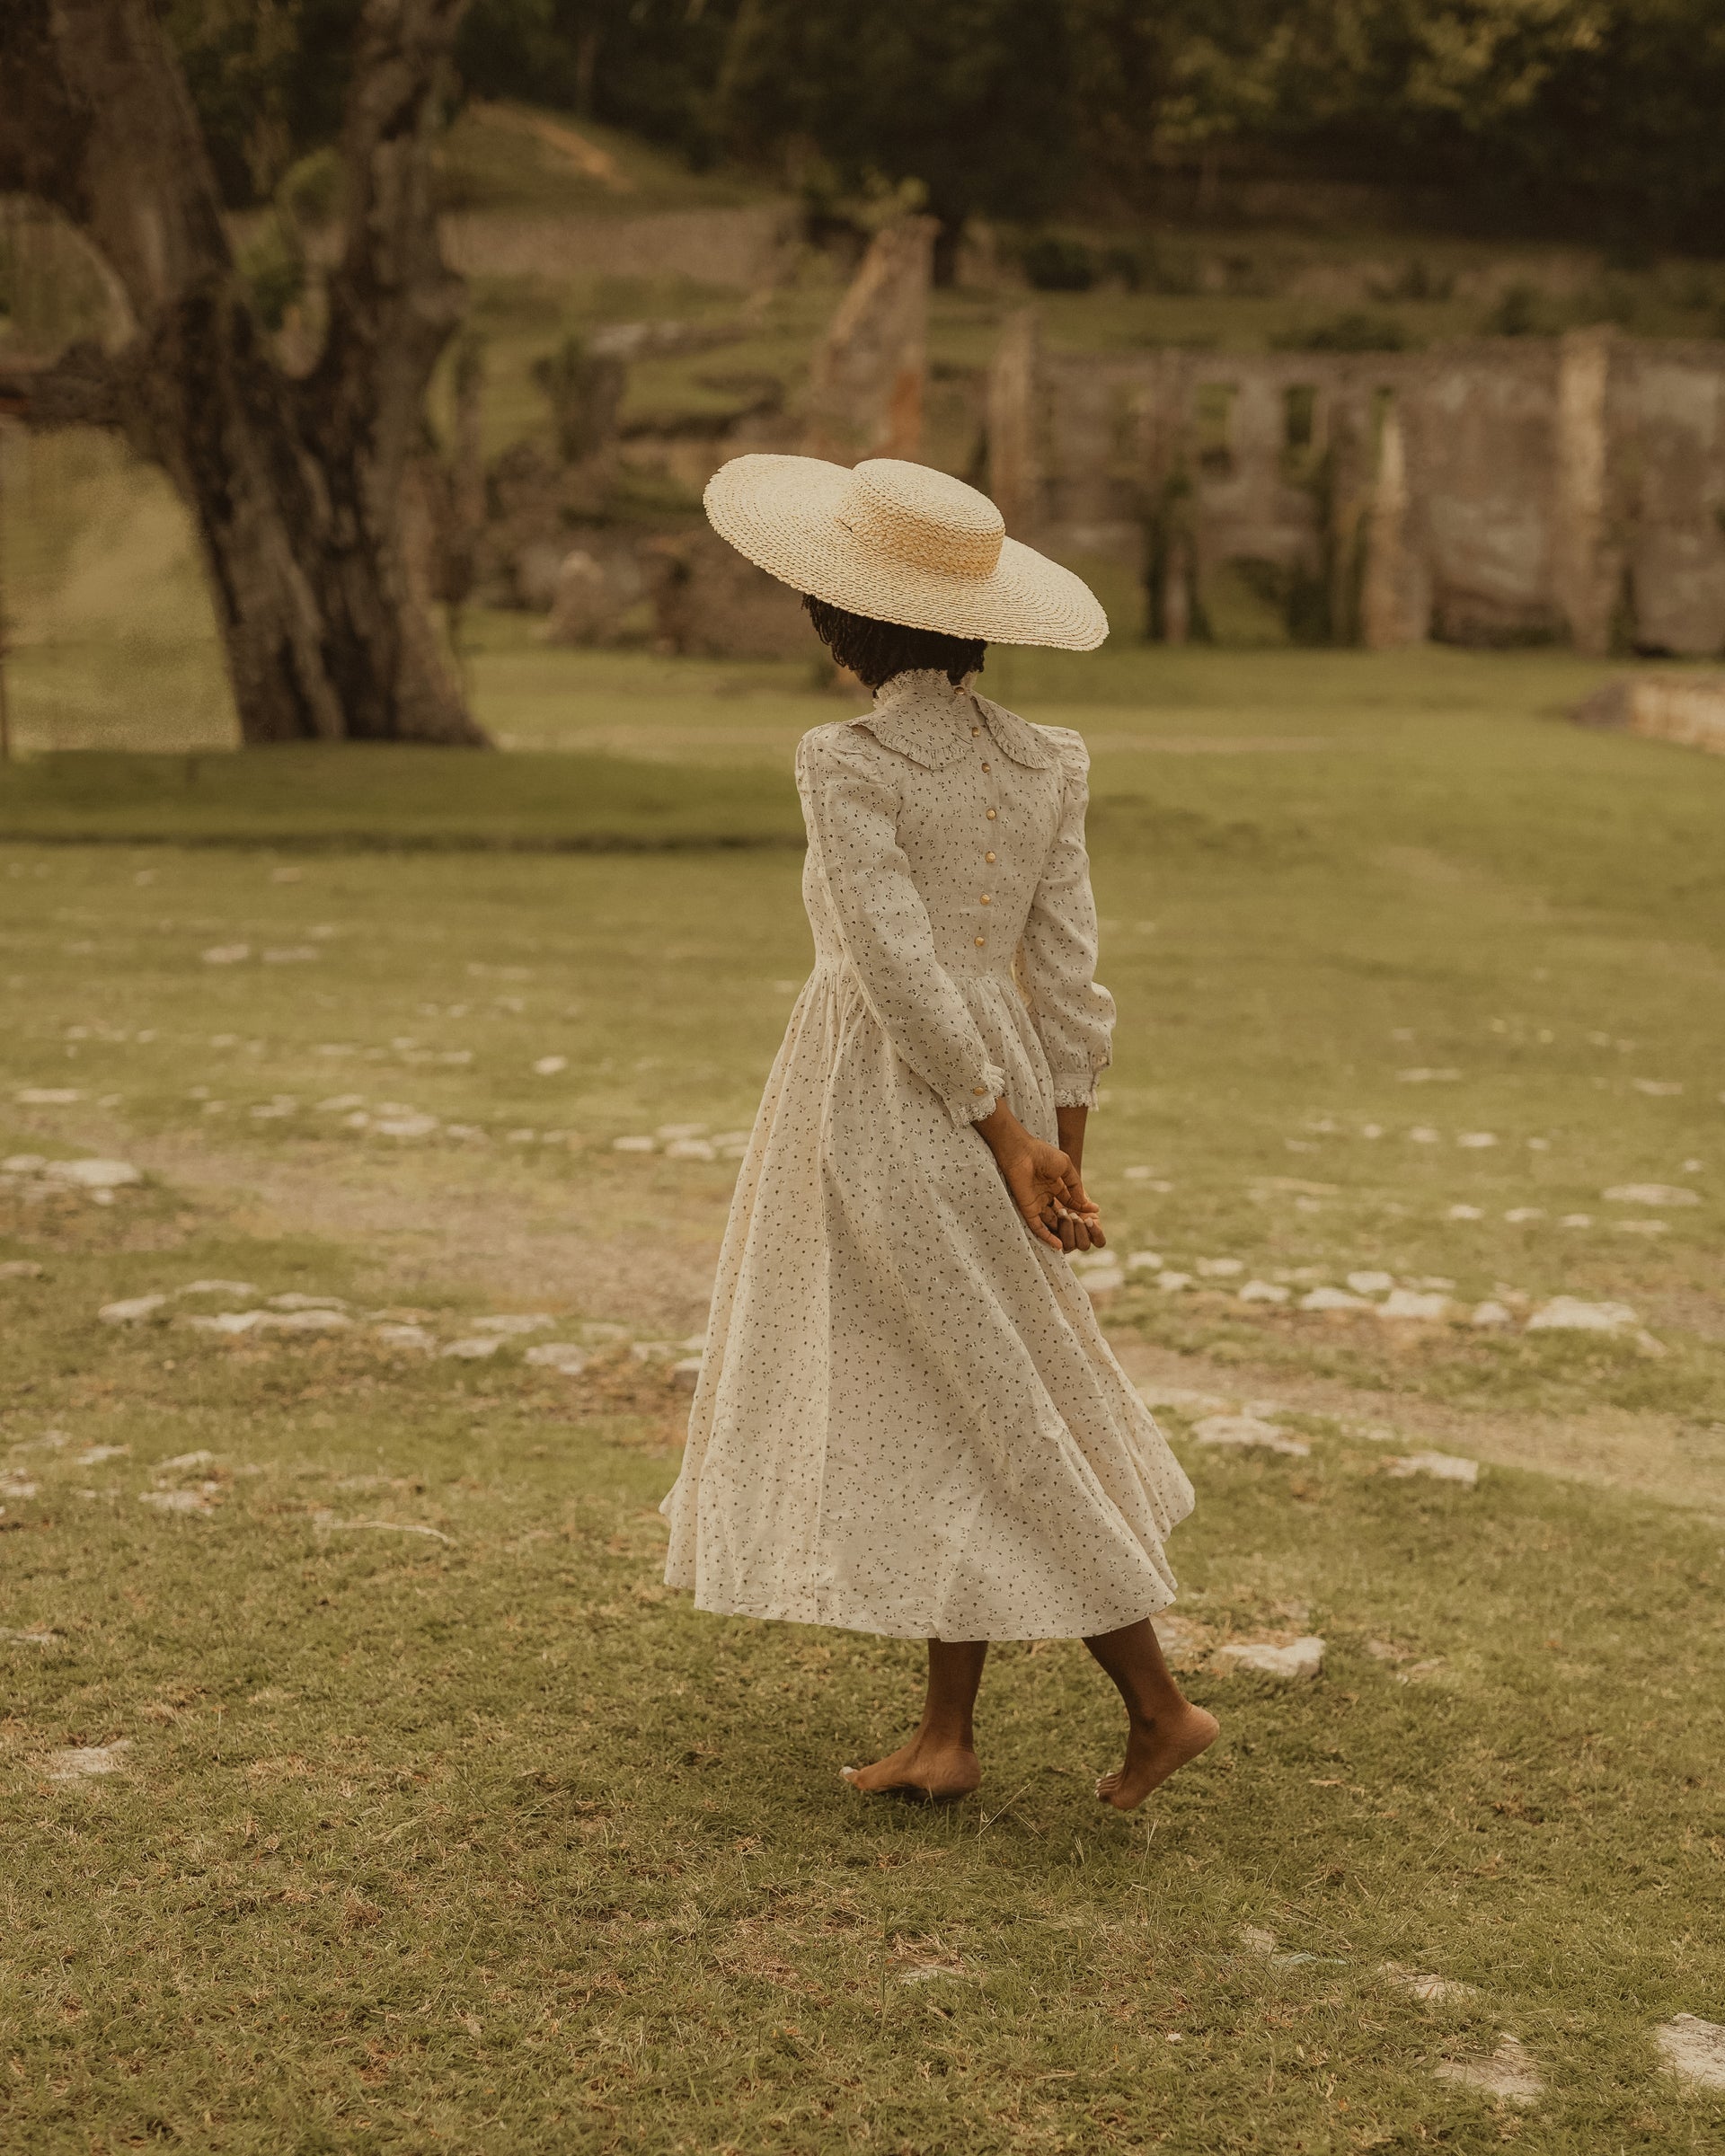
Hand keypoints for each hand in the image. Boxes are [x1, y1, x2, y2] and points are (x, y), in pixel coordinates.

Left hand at [975, 1103, 1104, 1252]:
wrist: (1021, 1151)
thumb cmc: (1042, 1154)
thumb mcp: (1065, 1168)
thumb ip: (1075, 1187)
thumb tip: (1089, 1205)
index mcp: (1054, 1185)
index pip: (1070, 1202)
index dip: (1081, 1209)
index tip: (1094, 1217)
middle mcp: (1045, 1196)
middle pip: (1060, 1215)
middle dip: (1072, 1223)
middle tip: (1084, 1230)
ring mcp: (1036, 1203)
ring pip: (1050, 1223)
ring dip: (1062, 1231)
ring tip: (1075, 1240)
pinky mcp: (1027, 1209)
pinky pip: (1037, 1227)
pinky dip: (1047, 1236)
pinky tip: (1058, 1245)